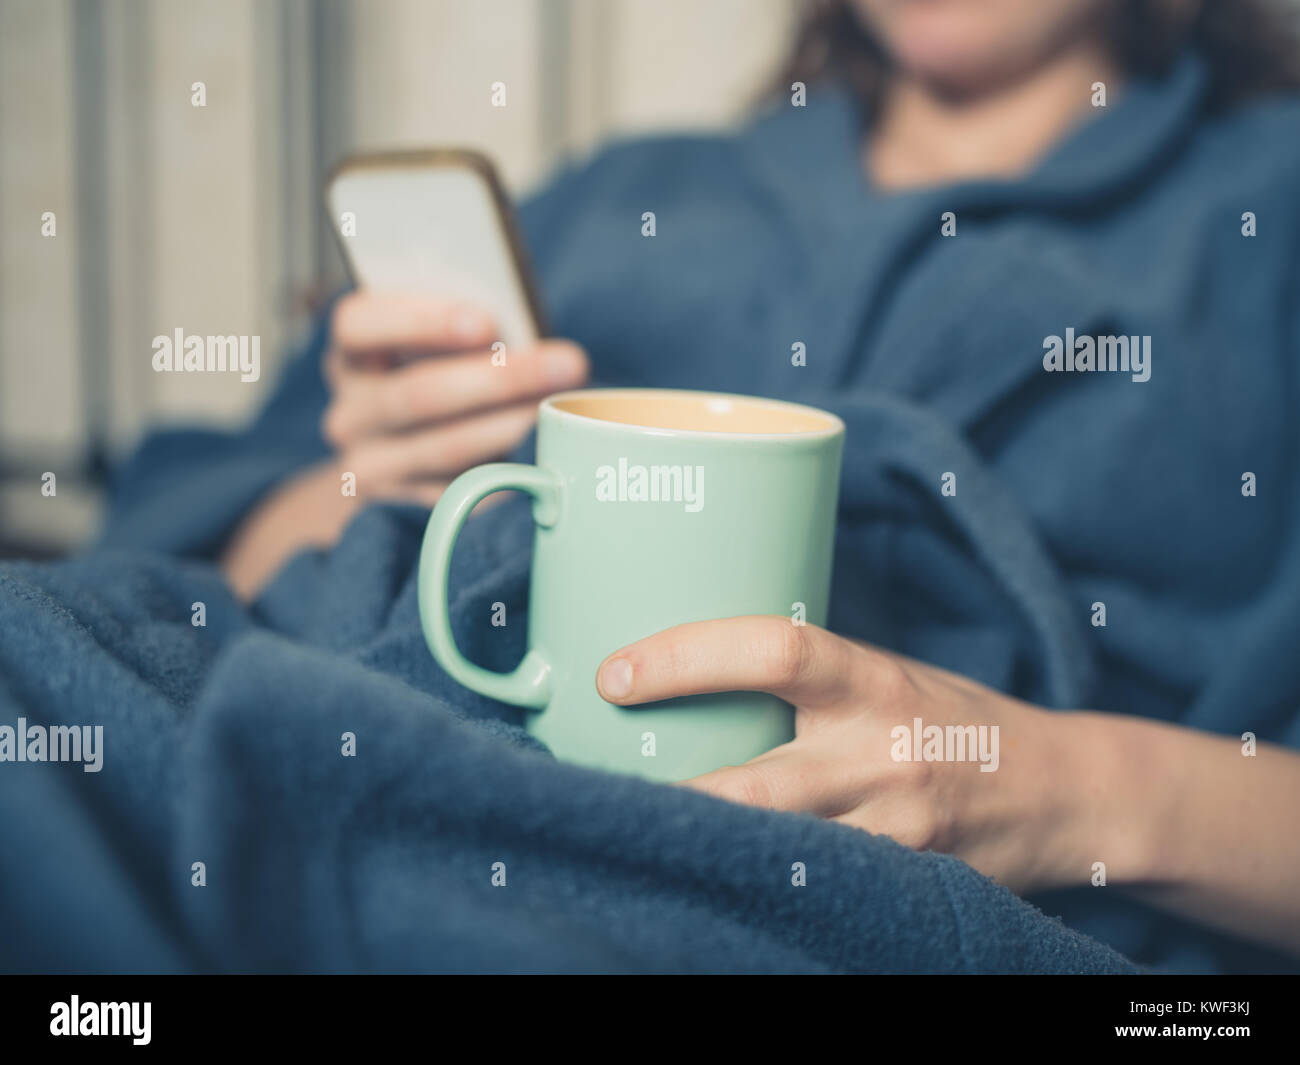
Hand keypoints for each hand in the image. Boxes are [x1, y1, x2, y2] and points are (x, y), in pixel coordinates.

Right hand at [321, 291, 588, 506]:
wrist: (396, 458)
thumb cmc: (433, 376)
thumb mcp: (432, 347)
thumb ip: (464, 334)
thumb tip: (528, 335)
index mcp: (351, 354)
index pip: (358, 325)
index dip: (420, 321)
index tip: (485, 323)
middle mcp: (350, 414)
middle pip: (417, 394)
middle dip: (499, 379)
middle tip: (567, 364)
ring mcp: (372, 466)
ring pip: (443, 448)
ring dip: (509, 427)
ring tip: (559, 411)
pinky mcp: (403, 508)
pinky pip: (460, 492)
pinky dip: (505, 473)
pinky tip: (541, 458)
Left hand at [595, 615, 1112, 894]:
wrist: (1062, 793)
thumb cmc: (954, 720)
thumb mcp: (887, 675)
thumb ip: (808, 680)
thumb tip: (691, 673)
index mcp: (873, 682)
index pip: (773, 651)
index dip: (685, 657)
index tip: (614, 673)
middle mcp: (883, 756)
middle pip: (756, 786)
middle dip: (668, 798)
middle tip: (591, 790)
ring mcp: (895, 833)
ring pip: (775, 853)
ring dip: (699, 851)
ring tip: (630, 839)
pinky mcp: (903, 884)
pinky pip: (812, 890)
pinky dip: (753, 884)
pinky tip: (707, 880)